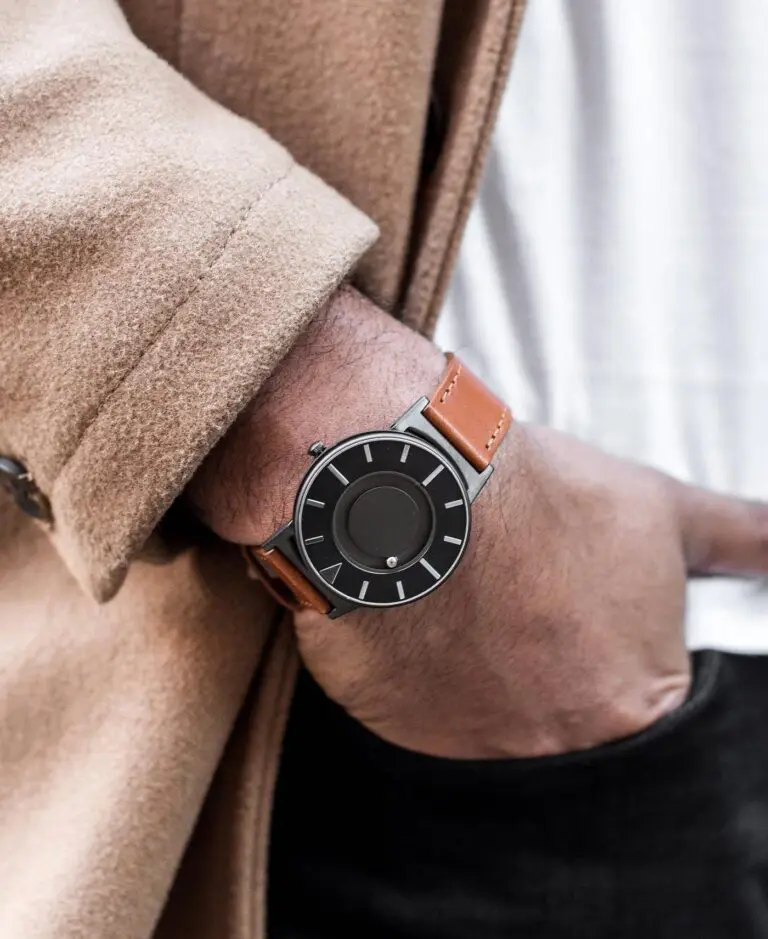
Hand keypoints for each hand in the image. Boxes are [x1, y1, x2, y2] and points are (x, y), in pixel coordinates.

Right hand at [188, 288, 767, 757]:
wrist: (423, 491)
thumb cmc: (541, 501)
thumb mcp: (659, 511)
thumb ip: (738, 539)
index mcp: (633, 704)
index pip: (640, 704)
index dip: (608, 645)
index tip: (575, 611)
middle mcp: (560, 746)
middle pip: (564, 719)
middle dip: (549, 668)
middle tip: (519, 609)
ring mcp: (475, 750)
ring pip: (492, 726)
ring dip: (487, 678)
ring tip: (472, 611)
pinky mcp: (406, 735)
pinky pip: (428, 726)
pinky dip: (431, 683)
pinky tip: (431, 628)